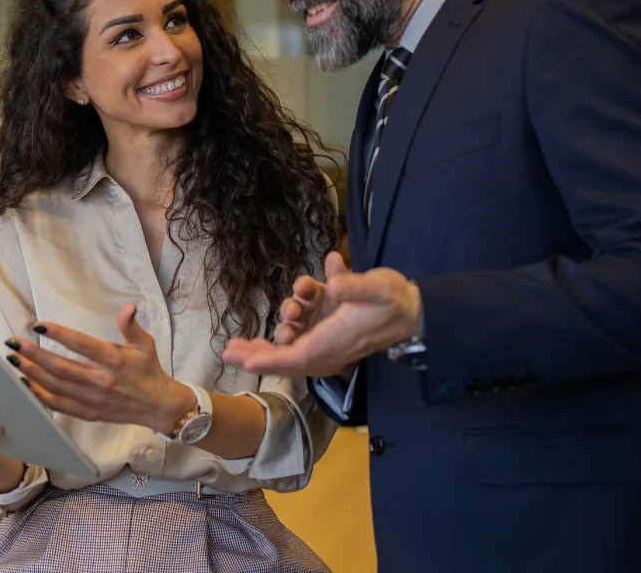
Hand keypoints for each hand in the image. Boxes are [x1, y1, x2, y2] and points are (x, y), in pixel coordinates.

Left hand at [8, 304, 193, 435]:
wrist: (157, 406)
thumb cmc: (148, 371)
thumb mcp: (145, 344)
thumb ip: (131, 326)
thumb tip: (128, 307)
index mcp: (114, 361)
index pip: (82, 344)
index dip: (59, 334)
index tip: (39, 325)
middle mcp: (101, 381)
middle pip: (60, 367)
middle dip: (34, 354)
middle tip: (13, 343)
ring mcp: (92, 400)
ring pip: (55, 386)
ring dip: (31, 372)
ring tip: (14, 360)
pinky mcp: (87, 414)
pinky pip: (58, 405)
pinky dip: (39, 395)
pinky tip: (25, 383)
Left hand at [222, 261, 421, 377]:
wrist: (412, 309)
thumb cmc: (394, 300)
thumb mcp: (378, 289)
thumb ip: (355, 285)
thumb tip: (333, 281)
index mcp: (334, 342)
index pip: (295, 357)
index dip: (268, 359)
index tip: (243, 360)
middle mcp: (326, 344)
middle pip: (285, 356)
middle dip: (256, 353)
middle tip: (229, 350)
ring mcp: (326, 334)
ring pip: (291, 340)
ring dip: (283, 323)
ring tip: (294, 303)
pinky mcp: (328, 323)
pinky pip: (303, 324)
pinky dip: (296, 310)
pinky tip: (306, 288)